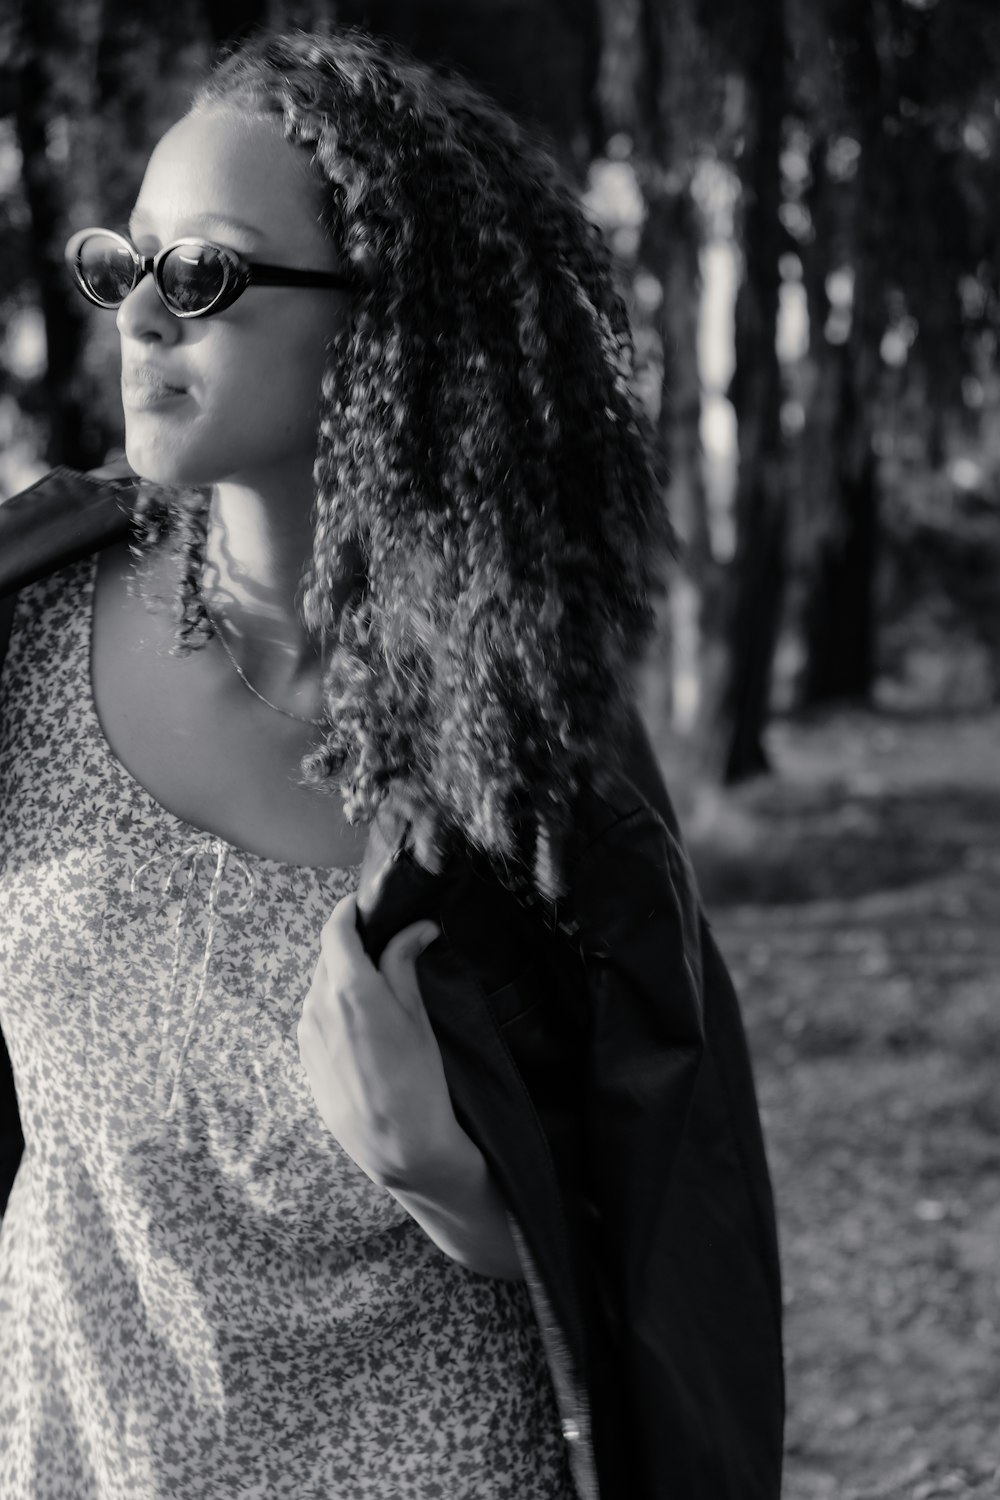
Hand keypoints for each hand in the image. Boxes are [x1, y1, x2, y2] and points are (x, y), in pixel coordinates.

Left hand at [298, 891, 455, 1189]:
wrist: (398, 1147)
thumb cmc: (418, 1081)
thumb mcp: (417, 1015)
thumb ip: (405, 963)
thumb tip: (415, 928)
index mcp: (349, 987)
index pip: (336, 927)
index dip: (351, 910)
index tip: (368, 906)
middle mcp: (318, 1004)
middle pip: (329, 955)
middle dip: (353, 944)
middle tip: (385, 946)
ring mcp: (308, 1032)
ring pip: (321, 986)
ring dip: (344, 976)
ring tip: (379, 990)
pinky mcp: (306, 1057)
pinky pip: (317, 1015)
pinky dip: (336, 1005)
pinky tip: (364, 1024)